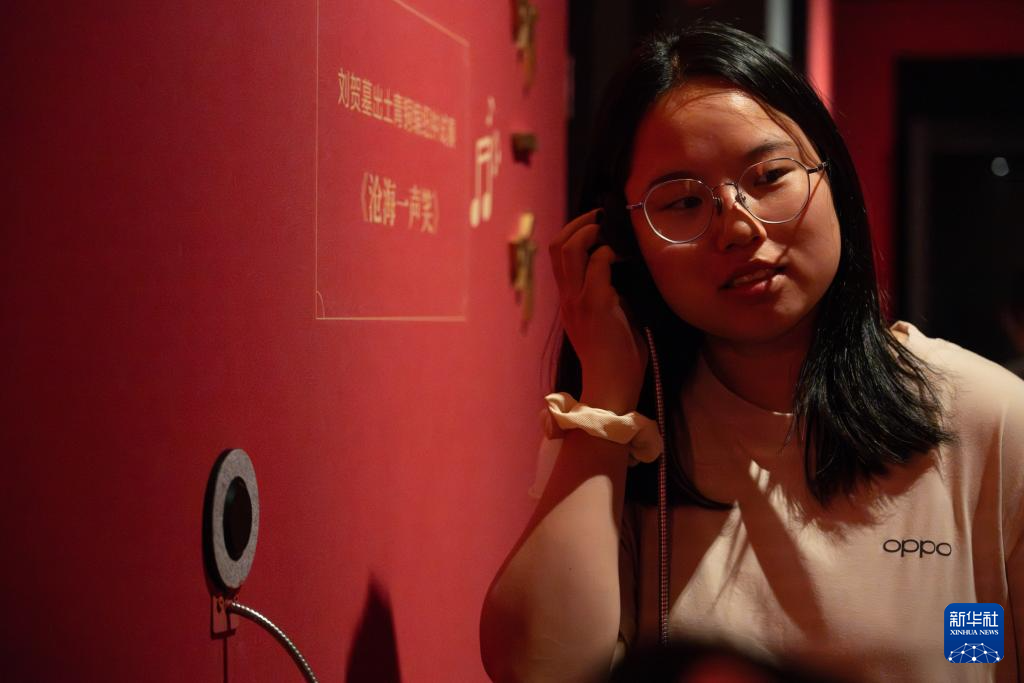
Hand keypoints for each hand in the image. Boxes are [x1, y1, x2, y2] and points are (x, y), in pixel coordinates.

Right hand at [549, 208, 648, 413]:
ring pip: (568, 249)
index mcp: (568, 301)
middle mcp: (567, 297)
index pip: (558, 256)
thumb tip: (627, 271)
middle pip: (556, 245)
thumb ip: (610, 295)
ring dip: (589, 231)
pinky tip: (625, 255)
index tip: (597, 225)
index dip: (574, 233)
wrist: (611, 387)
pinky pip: (598, 264)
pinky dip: (610, 251)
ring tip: (607, 228)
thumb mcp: (610, 319)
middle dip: (579, 223)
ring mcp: (577, 300)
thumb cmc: (617, 359)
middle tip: (601, 217)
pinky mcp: (595, 305)